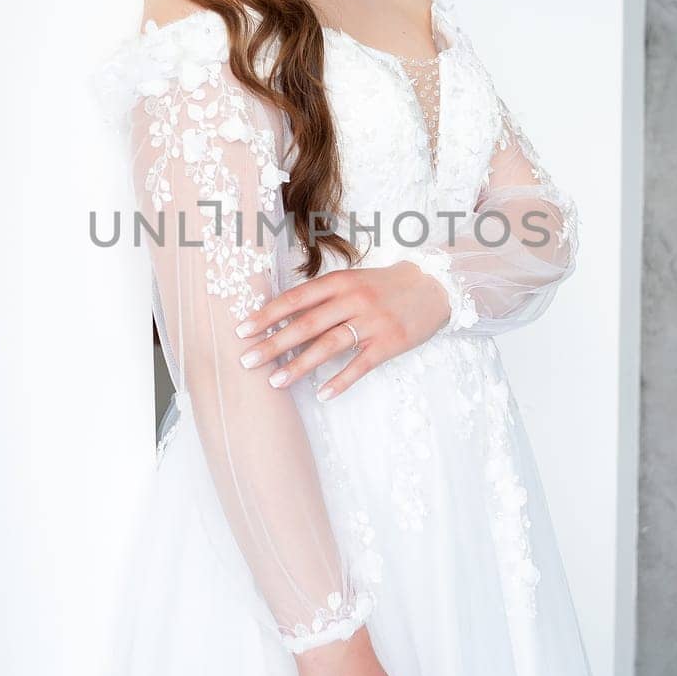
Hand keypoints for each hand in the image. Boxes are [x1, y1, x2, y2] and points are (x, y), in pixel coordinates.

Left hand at [233, 260, 450, 401]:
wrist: (434, 285)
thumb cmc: (384, 286)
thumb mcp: (352, 282)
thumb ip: (321, 297)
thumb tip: (280, 317)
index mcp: (340, 282)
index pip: (296, 298)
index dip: (267, 314)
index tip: (242, 330)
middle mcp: (353, 300)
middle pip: (307, 324)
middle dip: (274, 344)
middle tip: (247, 361)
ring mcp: (372, 322)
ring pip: (329, 345)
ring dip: (299, 365)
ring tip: (275, 382)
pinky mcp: (390, 343)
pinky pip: (361, 365)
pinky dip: (340, 380)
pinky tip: (322, 394)